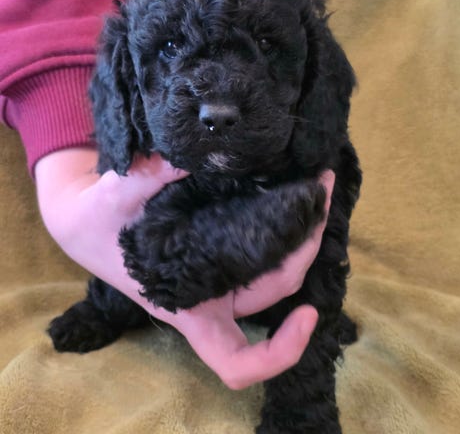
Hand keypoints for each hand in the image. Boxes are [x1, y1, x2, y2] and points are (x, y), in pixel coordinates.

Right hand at [35, 148, 333, 388]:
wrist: (87, 218)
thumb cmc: (95, 222)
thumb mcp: (110, 200)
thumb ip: (145, 177)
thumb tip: (193, 154)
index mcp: (185, 304)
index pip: (237, 360)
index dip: (280, 352)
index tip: (309, 314)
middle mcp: (209, 295)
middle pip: (273, 290)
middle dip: (307, 248)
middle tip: (318, 194)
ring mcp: (216, 273)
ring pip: (275, 270)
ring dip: (303, 235)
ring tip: (314, 187)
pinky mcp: (216, 250)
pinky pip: (261, 248)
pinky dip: (283, 227)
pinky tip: (287, 190)